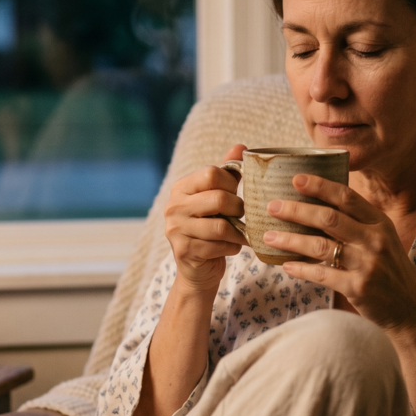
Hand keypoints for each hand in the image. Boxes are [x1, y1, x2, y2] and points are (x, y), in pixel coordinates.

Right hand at [163, 144, 248, 292]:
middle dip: (238, 209)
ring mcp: (176, 230)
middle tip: (242, 215)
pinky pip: (220, 246)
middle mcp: (173, 206)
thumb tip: (241, 146)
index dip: (231, 183)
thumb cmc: (210, 227)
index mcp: (181, 188)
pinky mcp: (184, 251)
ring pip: (221, 226)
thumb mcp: (217, 198)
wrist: (198, 268)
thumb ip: (227, 173)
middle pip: (219, 198)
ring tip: (241, 233)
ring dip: (238, 231)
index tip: (235, 194)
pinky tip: (231, 247)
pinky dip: (233, 247)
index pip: (212, 174)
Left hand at [261, 174, 415, 334]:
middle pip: (329, 218)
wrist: (411, 309)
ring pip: (320, 246)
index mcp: (380, 223)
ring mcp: (367, 265)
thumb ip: (358, 223)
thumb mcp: (383, 240)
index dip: (320, 186)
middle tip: (272, 206)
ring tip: (267, 236)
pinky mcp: (358, 288)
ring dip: (290, 240)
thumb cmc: (390, 271)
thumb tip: (319, 205)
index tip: (296, 178)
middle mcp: (375, 240)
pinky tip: (286, 265)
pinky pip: (322, 274)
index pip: (347, 197)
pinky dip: (302, 269)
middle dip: (296, 210)